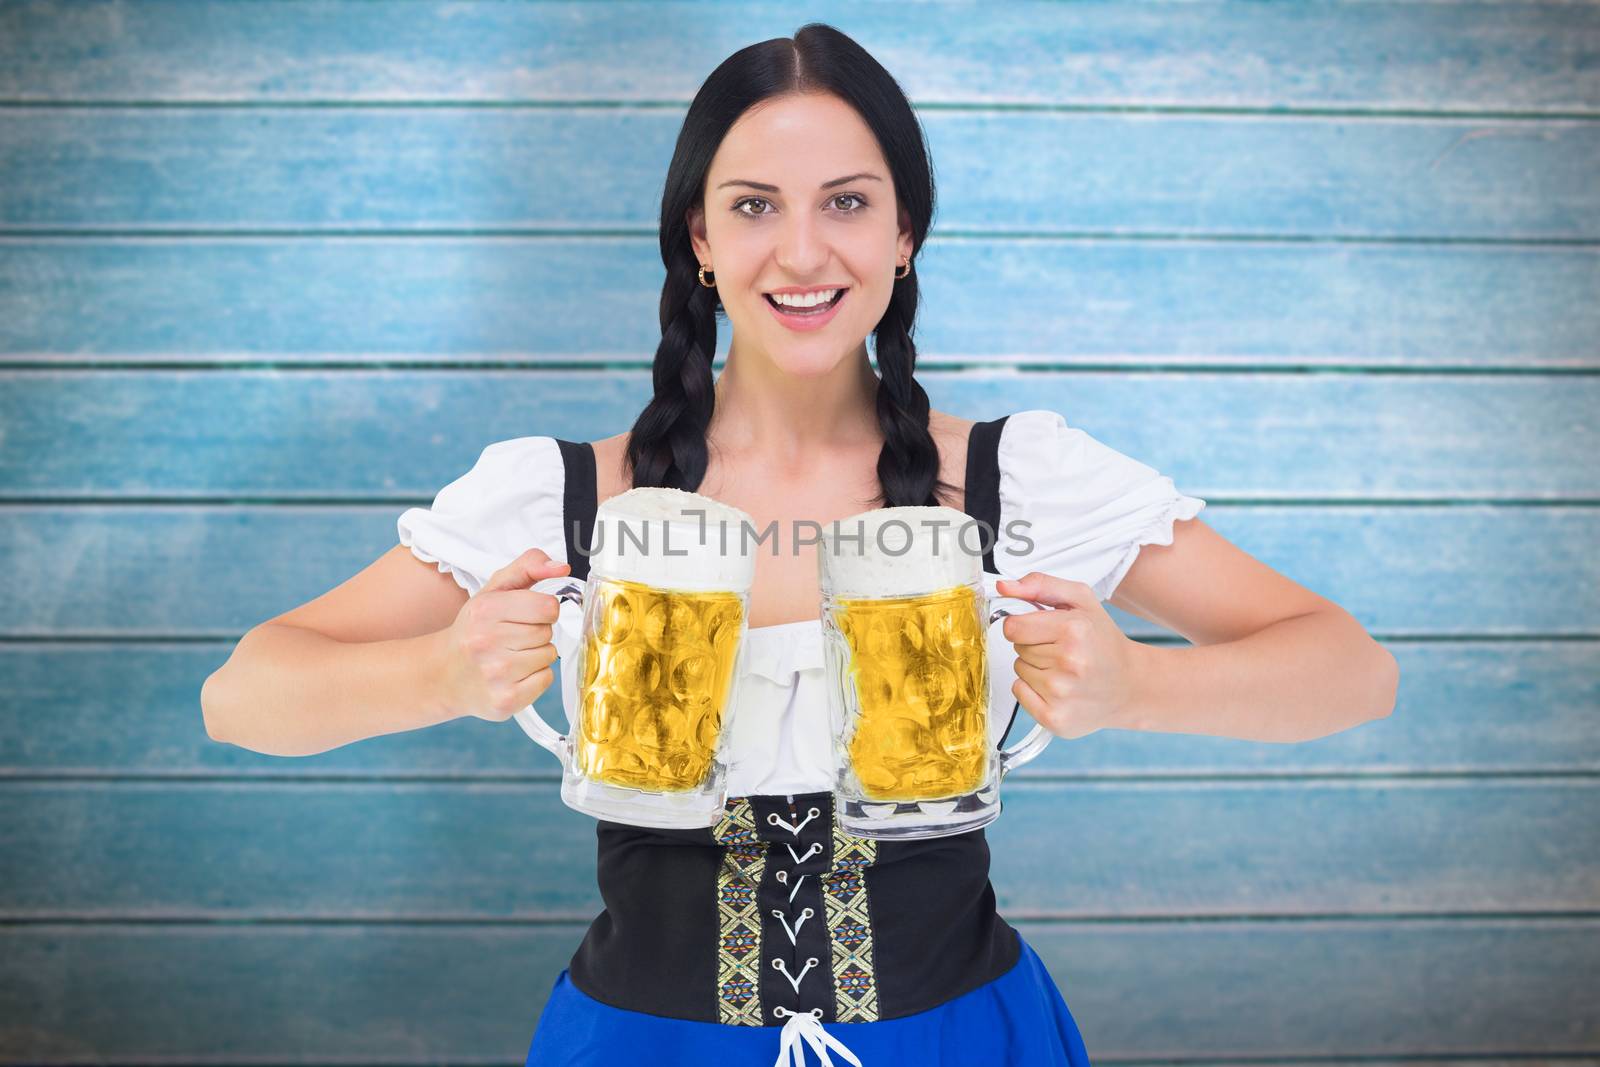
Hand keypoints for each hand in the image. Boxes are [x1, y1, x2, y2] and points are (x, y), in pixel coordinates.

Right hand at [440, 548, 571, 722]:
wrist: (443, 675)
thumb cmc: (473, 631)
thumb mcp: (494, 590)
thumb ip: (528, 567)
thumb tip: (561, 567)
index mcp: (485, 611)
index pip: (547, 606)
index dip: (542, 610)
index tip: (527, 615)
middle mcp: (487, 642)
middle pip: (547, 632)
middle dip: (536, 633)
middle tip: (512, 638)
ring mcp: (496, 674)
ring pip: (549, 655)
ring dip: (536, 655)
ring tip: (511, 656)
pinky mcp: (505, 700)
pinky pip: (546, 680)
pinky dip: (535, 677)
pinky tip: (513, 675)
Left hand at [993, 572, 1141, 739]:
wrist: (1131, 686)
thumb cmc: (1103, 641)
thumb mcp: (1080, 600)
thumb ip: (1040, 585)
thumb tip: (1003, 586)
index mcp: (1074, 630)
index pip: (1012, 627)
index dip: (1025, 626)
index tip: (1043, 629)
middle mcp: (1069, 663)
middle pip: (1017, 648)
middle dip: (1035, 646)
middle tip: (1063, 650)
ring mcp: (1061, 694)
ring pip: (1018, 670)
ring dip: (1035, 668)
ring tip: (1064, 669)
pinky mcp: (1055, 719)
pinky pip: (1019, 693)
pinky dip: (1032, 689)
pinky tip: (1058, 687)